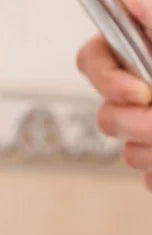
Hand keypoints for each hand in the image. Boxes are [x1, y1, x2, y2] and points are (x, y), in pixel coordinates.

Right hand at [76, 0, 151, 189]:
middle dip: (131, 122)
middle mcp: (140, 93)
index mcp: (140, 57)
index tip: (139, 91)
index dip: (106, 78)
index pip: (92, 59)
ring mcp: (145, 130)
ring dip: (151, 147)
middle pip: (105, 112)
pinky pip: (145, 173)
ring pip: (125, 149)